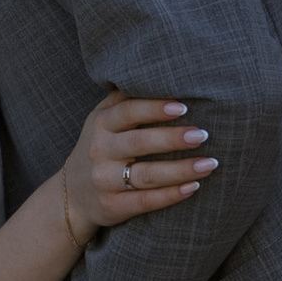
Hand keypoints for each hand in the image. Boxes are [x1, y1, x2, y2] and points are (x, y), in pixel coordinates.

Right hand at [65, 95, 215, 243]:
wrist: (73, 195)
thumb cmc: (101, 148)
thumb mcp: (102, 120)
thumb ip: (126, 100)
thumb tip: (164, 75)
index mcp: (100, 124)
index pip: (128, 112)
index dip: (155, 109)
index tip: (183, 107)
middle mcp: (100, 151)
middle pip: (139, 143)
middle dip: (172, 139)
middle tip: (202, 135)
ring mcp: (105, 180)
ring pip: (146, 175)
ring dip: (180, 170)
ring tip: (209, 163)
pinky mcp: (112, 206)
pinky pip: (145, 201)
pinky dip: (171, 195)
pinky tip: (194, 187)